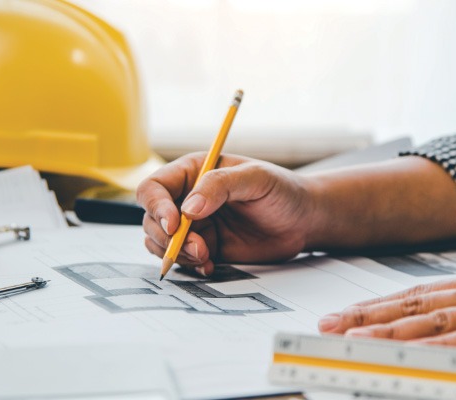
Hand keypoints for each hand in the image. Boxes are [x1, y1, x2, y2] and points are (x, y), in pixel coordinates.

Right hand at [137, 153, 313, 275]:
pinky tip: (210, 265)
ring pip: (161, 243)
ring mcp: (195, 225)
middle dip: (168, 238)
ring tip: (206, 256)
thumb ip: (221, 186)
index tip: (174, 224)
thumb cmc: (282, 190)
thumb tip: (188, 208)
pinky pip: (182, 260)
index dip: (156, 207)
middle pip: (152, 219)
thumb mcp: (256, 179)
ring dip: (177, 254)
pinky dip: (189, 266)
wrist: (303, 220)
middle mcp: (187, 198)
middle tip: (198, 247)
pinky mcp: (205, 247)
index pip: (154, 188)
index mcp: (193, 172)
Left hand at [318, 250, 455, 359]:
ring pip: (436, 322)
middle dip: (367, 319)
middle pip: (415, 307)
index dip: (376, 307)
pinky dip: (442, 349)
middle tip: (326, 328)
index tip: (344, 316)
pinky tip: (413, 357)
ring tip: (350, 340)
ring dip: (390, 332)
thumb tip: (455, 331)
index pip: (418, 296)